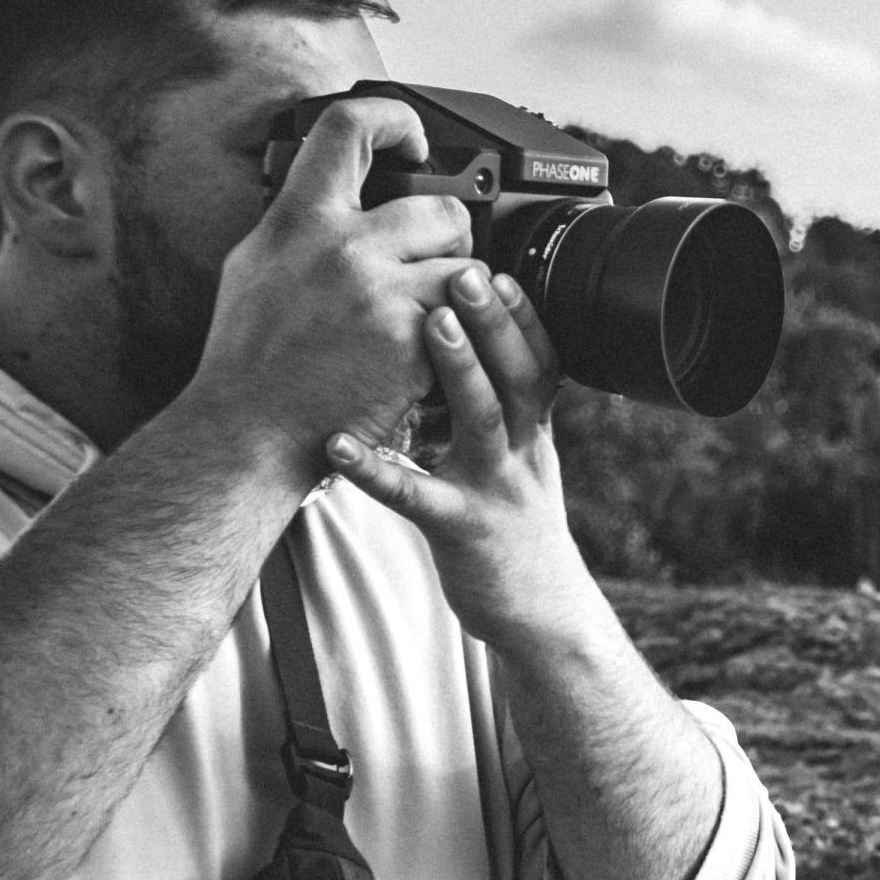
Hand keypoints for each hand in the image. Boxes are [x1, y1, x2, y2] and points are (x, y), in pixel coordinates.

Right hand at [190, 96, 472, 467]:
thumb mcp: (257, 265)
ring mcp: (379, 293)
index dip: (394, 118)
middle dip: (450, 235)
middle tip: (431, 264)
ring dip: (459, 291)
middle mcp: (340, 246)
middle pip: (441, 204)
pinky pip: (463, 321)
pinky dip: (455, 338)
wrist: (248, 432)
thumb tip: (337, 185)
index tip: (414, 139)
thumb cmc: (250, 358)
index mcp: (297, 219)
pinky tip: (424, 355)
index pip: (348, 127)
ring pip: (466, 265)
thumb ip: (302, 223)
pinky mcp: (411, 340)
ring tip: (429, 317)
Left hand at [325, 264, 588, 645]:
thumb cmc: (513, 524)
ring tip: (431, 324)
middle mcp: (522, 452)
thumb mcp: (522, 460)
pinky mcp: (460, 528)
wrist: (538, 609)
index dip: (526, 317)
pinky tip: (337, 446)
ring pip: (482, 419)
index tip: (502, 270)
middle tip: (466, 271)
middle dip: (495, 322)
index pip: (542, 363)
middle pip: (519, 376)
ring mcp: (494, 488)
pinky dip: (376, 468)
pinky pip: (414, 495)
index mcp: (534, 432)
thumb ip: (501, 409)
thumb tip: (469, 347)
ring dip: (460, 368)